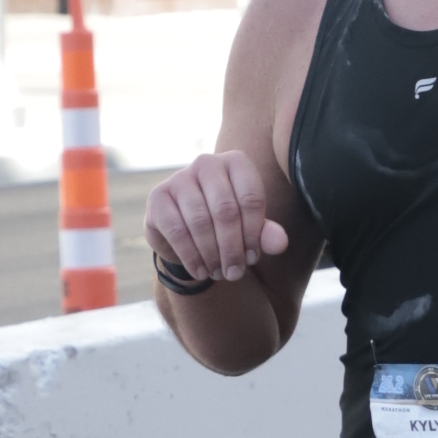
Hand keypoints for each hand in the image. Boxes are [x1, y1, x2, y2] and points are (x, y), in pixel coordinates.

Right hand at [147, 151, 289, 286]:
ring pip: (200, 222)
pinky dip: (191, 256)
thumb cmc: (226, 225)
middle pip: (225, 210)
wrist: (186, 231)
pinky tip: (200, 271)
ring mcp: (179, 178)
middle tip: (235, 273)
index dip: (254, 234)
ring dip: (212, 254)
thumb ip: (266, 233)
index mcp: (236, 163)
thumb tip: (280, 243)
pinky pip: (177, 231)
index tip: (252, 258)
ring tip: (219, 273)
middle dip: (232, 248)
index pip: (251, 198)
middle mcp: (206, 163)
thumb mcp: (250, 229)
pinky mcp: (158, 197)